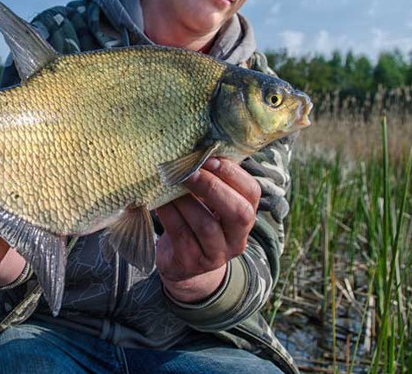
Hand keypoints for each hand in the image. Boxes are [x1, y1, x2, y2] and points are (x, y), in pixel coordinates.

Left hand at [155, 158, 260, 302]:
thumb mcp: (210, 203)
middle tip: (189, 171)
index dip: (233, 174)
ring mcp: (216, 255)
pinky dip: (170, 215)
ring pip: (207, 226)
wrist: (184, 264)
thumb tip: (194, 147)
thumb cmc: (197, 220)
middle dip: (213, 188)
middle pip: (239, 213)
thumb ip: (210, 180)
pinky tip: (159, 202)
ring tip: (169, 185)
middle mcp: (237, 238)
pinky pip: (182, 236)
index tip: (209, 158)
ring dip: (186, 201)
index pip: (252, 194)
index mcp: (245, 216)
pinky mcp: (192, 263)